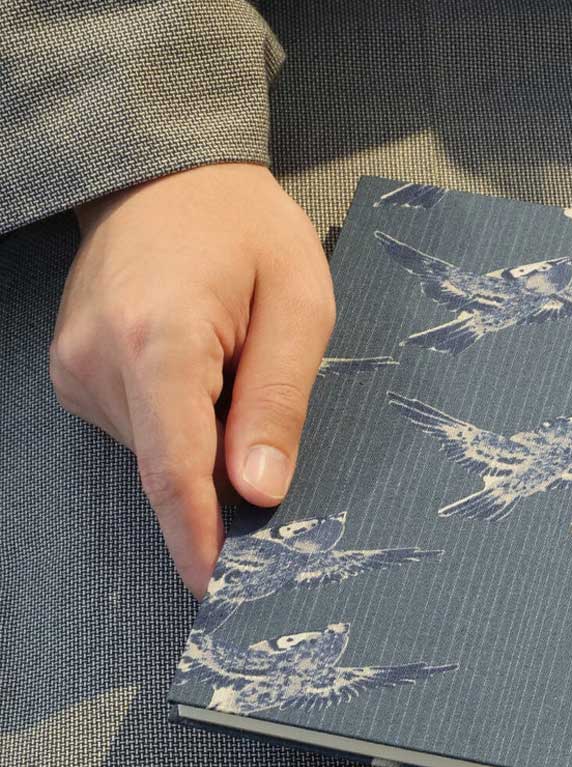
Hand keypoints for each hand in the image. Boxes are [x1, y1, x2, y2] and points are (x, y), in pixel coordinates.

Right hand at [50, 163, 335, 596]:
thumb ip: (280, 399)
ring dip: (203, 445)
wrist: (169, 175)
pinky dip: (180, 425)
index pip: (174, 468)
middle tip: (273, 485)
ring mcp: (77, 366)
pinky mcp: (76, 370)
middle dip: (218, 493)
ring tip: (240, 381)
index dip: (199, 538)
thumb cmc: (246, 228)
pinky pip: (139, 427)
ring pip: (153, 451)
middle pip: (166, 467)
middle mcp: (99, 359)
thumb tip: (261, 490)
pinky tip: (206, 380)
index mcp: (158, 338)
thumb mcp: (300, 304)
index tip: (221, 591)